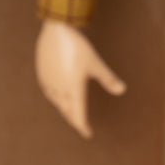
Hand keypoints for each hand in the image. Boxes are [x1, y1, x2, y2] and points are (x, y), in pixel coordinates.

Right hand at [36, 19, 126, 137]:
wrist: (56, 30)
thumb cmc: (78, 47)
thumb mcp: (96, 63)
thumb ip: (108, 79)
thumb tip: (122, 90)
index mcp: (73, 89)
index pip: (78, 115)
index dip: (83, 126)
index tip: (88, 134)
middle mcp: (59, 89)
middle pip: (66, 111)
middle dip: (74, 119)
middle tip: (80, 124)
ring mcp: (49, 81)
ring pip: (56, 102)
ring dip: (64, 109)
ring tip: (69, 111)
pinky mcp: (42, 72)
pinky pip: (48, 92)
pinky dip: (55, 98)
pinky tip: (56, 95)